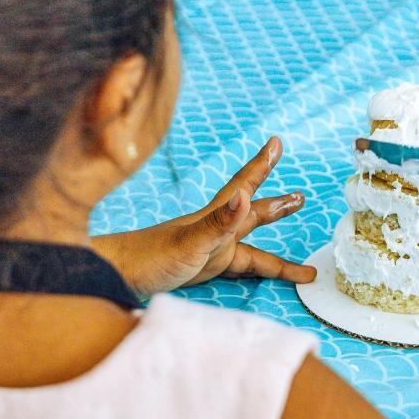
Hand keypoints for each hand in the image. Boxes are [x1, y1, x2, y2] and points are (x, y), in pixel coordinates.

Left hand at [94, 137, 314, 297]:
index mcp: (213, 219)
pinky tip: (262, 274)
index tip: (276, 143)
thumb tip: (245, 196)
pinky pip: (239, 269)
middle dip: (277, 206)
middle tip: (300, 197)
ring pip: (252, 247)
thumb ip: (219, 222)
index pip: (243, 186)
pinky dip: (256, 272)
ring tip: (303, 262)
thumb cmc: (148, 259)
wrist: (116, 275)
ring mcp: (209, 249)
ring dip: (276, 253)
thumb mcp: (189, 242)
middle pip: (253, 214)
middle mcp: (214, 230)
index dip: (260, 167)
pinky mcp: (202, 267)